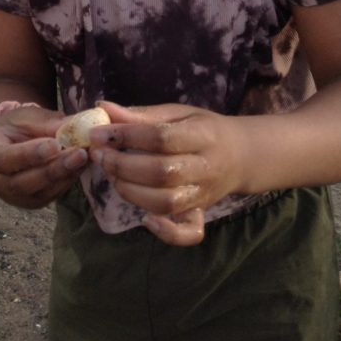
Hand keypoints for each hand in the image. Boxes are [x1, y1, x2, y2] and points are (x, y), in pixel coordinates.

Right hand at [0, 105, 87, 208]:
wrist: (9, 140)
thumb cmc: (16, 126)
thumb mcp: (27, 117)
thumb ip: (46, 124)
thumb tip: (74, 126)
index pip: (6, 158)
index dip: (30, 154)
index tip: (55, 144)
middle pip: (22, 182)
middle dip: (53, 169)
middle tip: (79, 154)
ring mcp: (10, 196)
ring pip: (37, 194)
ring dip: (63, 177)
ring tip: (83, 159)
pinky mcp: (28, 202)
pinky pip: (47, 197)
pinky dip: (64, 184)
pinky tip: (78, 168)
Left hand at [88, 101, 241, 245]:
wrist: (240, 155)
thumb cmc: (203, 128)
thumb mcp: (177, 113)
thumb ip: (142, 115)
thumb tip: (103, 108)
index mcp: (202, 135)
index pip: (161, 137)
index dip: (127, 136)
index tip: (99, 134)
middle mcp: (205, 167)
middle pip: (161, 172)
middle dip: (123, 165)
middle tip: (100, 155)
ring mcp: (204, 194)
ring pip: (167, 202)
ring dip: (132, 191)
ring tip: (112, 176)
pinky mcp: (201, 213)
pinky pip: (188, 232)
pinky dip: (166, 232)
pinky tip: (145, 220)